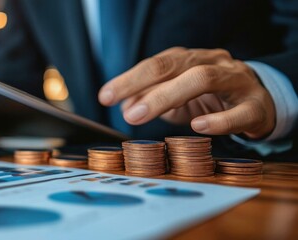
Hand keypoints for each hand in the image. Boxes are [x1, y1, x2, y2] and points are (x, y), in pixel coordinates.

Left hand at [98, 47, 275, 138]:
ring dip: (168, 96)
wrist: (261, 102)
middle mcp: (212, 63)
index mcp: (191, 59)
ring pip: (203, 78)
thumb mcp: (179, 98)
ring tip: (142, 115)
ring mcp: (236, 81)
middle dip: (143, 85)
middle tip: (122, 109)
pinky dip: (218, 120)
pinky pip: (239, 112)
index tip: (106, 96)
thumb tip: (126, 107)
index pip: (156, 64)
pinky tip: (198, 126)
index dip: (129, 79)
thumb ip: (153, 99)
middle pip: (175, 65)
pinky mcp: (256, 106)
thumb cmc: (212, 99)